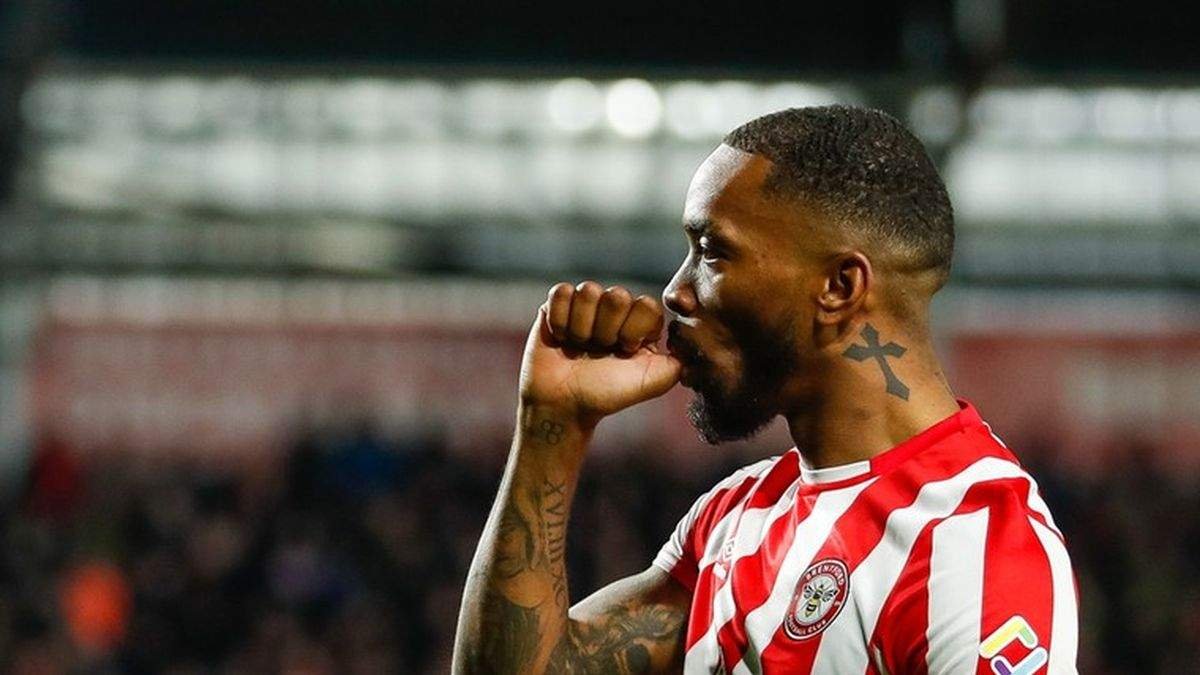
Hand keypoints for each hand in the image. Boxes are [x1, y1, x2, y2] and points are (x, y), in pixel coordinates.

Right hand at [519, 281, 682, 427]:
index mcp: (640, 324)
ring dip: (582, 327)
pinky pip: (562, 292)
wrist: (563, 405)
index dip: (634, 329)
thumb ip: (680, 361)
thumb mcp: (654, 382)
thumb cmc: (606, 395)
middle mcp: (614, 311)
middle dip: (606, 329)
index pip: (647, 304)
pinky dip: (560, 319)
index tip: (625, 351)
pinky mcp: (555, 305)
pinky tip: (562, 338)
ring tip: (579, 347)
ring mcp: (585, 305)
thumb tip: (692, 339)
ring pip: (588, 291)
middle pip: (617, 295)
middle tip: (599, 351)